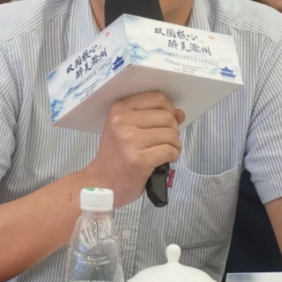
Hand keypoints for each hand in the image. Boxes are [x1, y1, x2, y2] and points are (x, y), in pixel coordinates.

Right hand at [84, 91, 184, 206]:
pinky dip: (173, 156)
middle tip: (166, 141)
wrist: (101, 183)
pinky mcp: (139, 159)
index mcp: (119, 110)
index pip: (157, 98)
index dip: (168, 109)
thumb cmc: (116, 157)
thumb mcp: (127, 131)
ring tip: (166, 151)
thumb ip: (153, 119)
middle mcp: (123, 121)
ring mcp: (130, 140)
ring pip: (171, 134)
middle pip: (167, 116)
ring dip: (175, 144)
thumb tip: (180, 113)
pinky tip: (165, 160)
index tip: (167, 122)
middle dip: (173, 130)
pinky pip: (169, 151)